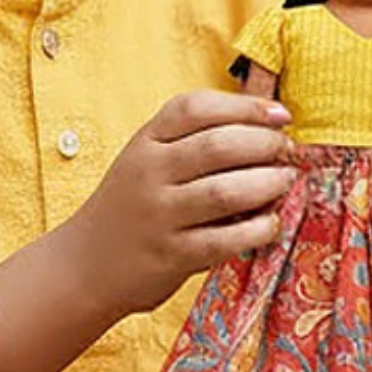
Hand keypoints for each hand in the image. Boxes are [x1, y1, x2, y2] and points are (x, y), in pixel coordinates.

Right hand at [67, 91, 295, 317]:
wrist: (85, 264)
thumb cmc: (132, 206)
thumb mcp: (148, 161)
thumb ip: (193, 141)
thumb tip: (267, 126)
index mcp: (146, 141)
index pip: (197, 107)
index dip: (245, 106)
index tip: (280, 115)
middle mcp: (149, 173)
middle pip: (218, 146)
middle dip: (264, 144)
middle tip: (286, 151)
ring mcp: (159, 214)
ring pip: (226, 191)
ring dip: (267, 183)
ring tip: (285, 181)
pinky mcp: (172, 255)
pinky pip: (225, 239)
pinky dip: (257, 229)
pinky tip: (270, 223)